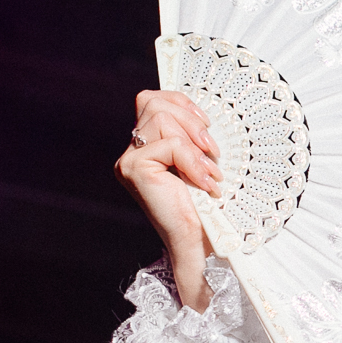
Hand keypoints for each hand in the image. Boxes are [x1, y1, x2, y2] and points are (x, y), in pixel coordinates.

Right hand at [114, 90, 222, 310]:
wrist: (196, 242)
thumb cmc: (202, 207)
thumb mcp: (199, 162)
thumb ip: (192, 136)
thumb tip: (203, 111)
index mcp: (144, 147)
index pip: (152, 100)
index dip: (182, 104)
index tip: (207, 127)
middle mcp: (131, 152)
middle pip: (155, 103)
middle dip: (191, 122)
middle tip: (212, 152)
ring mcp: (129, 160)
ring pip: (161, 117)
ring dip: (193, 142)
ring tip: (209, 170)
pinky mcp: (134, 168)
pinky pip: (169, 144)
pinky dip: (193, 160)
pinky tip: (205, 182)